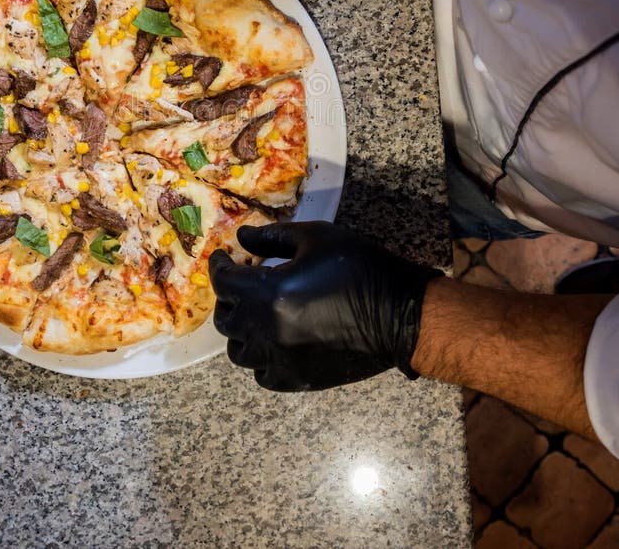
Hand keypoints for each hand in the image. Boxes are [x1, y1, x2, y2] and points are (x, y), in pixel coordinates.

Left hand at [209, 221, 442, 390]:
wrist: (399, 313)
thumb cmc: (357, 267)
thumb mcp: (315, 238)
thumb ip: (272, 238)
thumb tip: (243, 239)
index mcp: (266, 293)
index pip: (223, 282)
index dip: (219, 266)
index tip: (224, 257)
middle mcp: (265, 331)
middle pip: (226, 318)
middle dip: (230, 297)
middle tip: (243, 282)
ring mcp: (279, 360)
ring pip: (238, 350)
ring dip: (242, 329)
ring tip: (256, 313)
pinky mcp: (296, 379)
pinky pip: (261, 373)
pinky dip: (260, 357)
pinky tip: (273, 340)